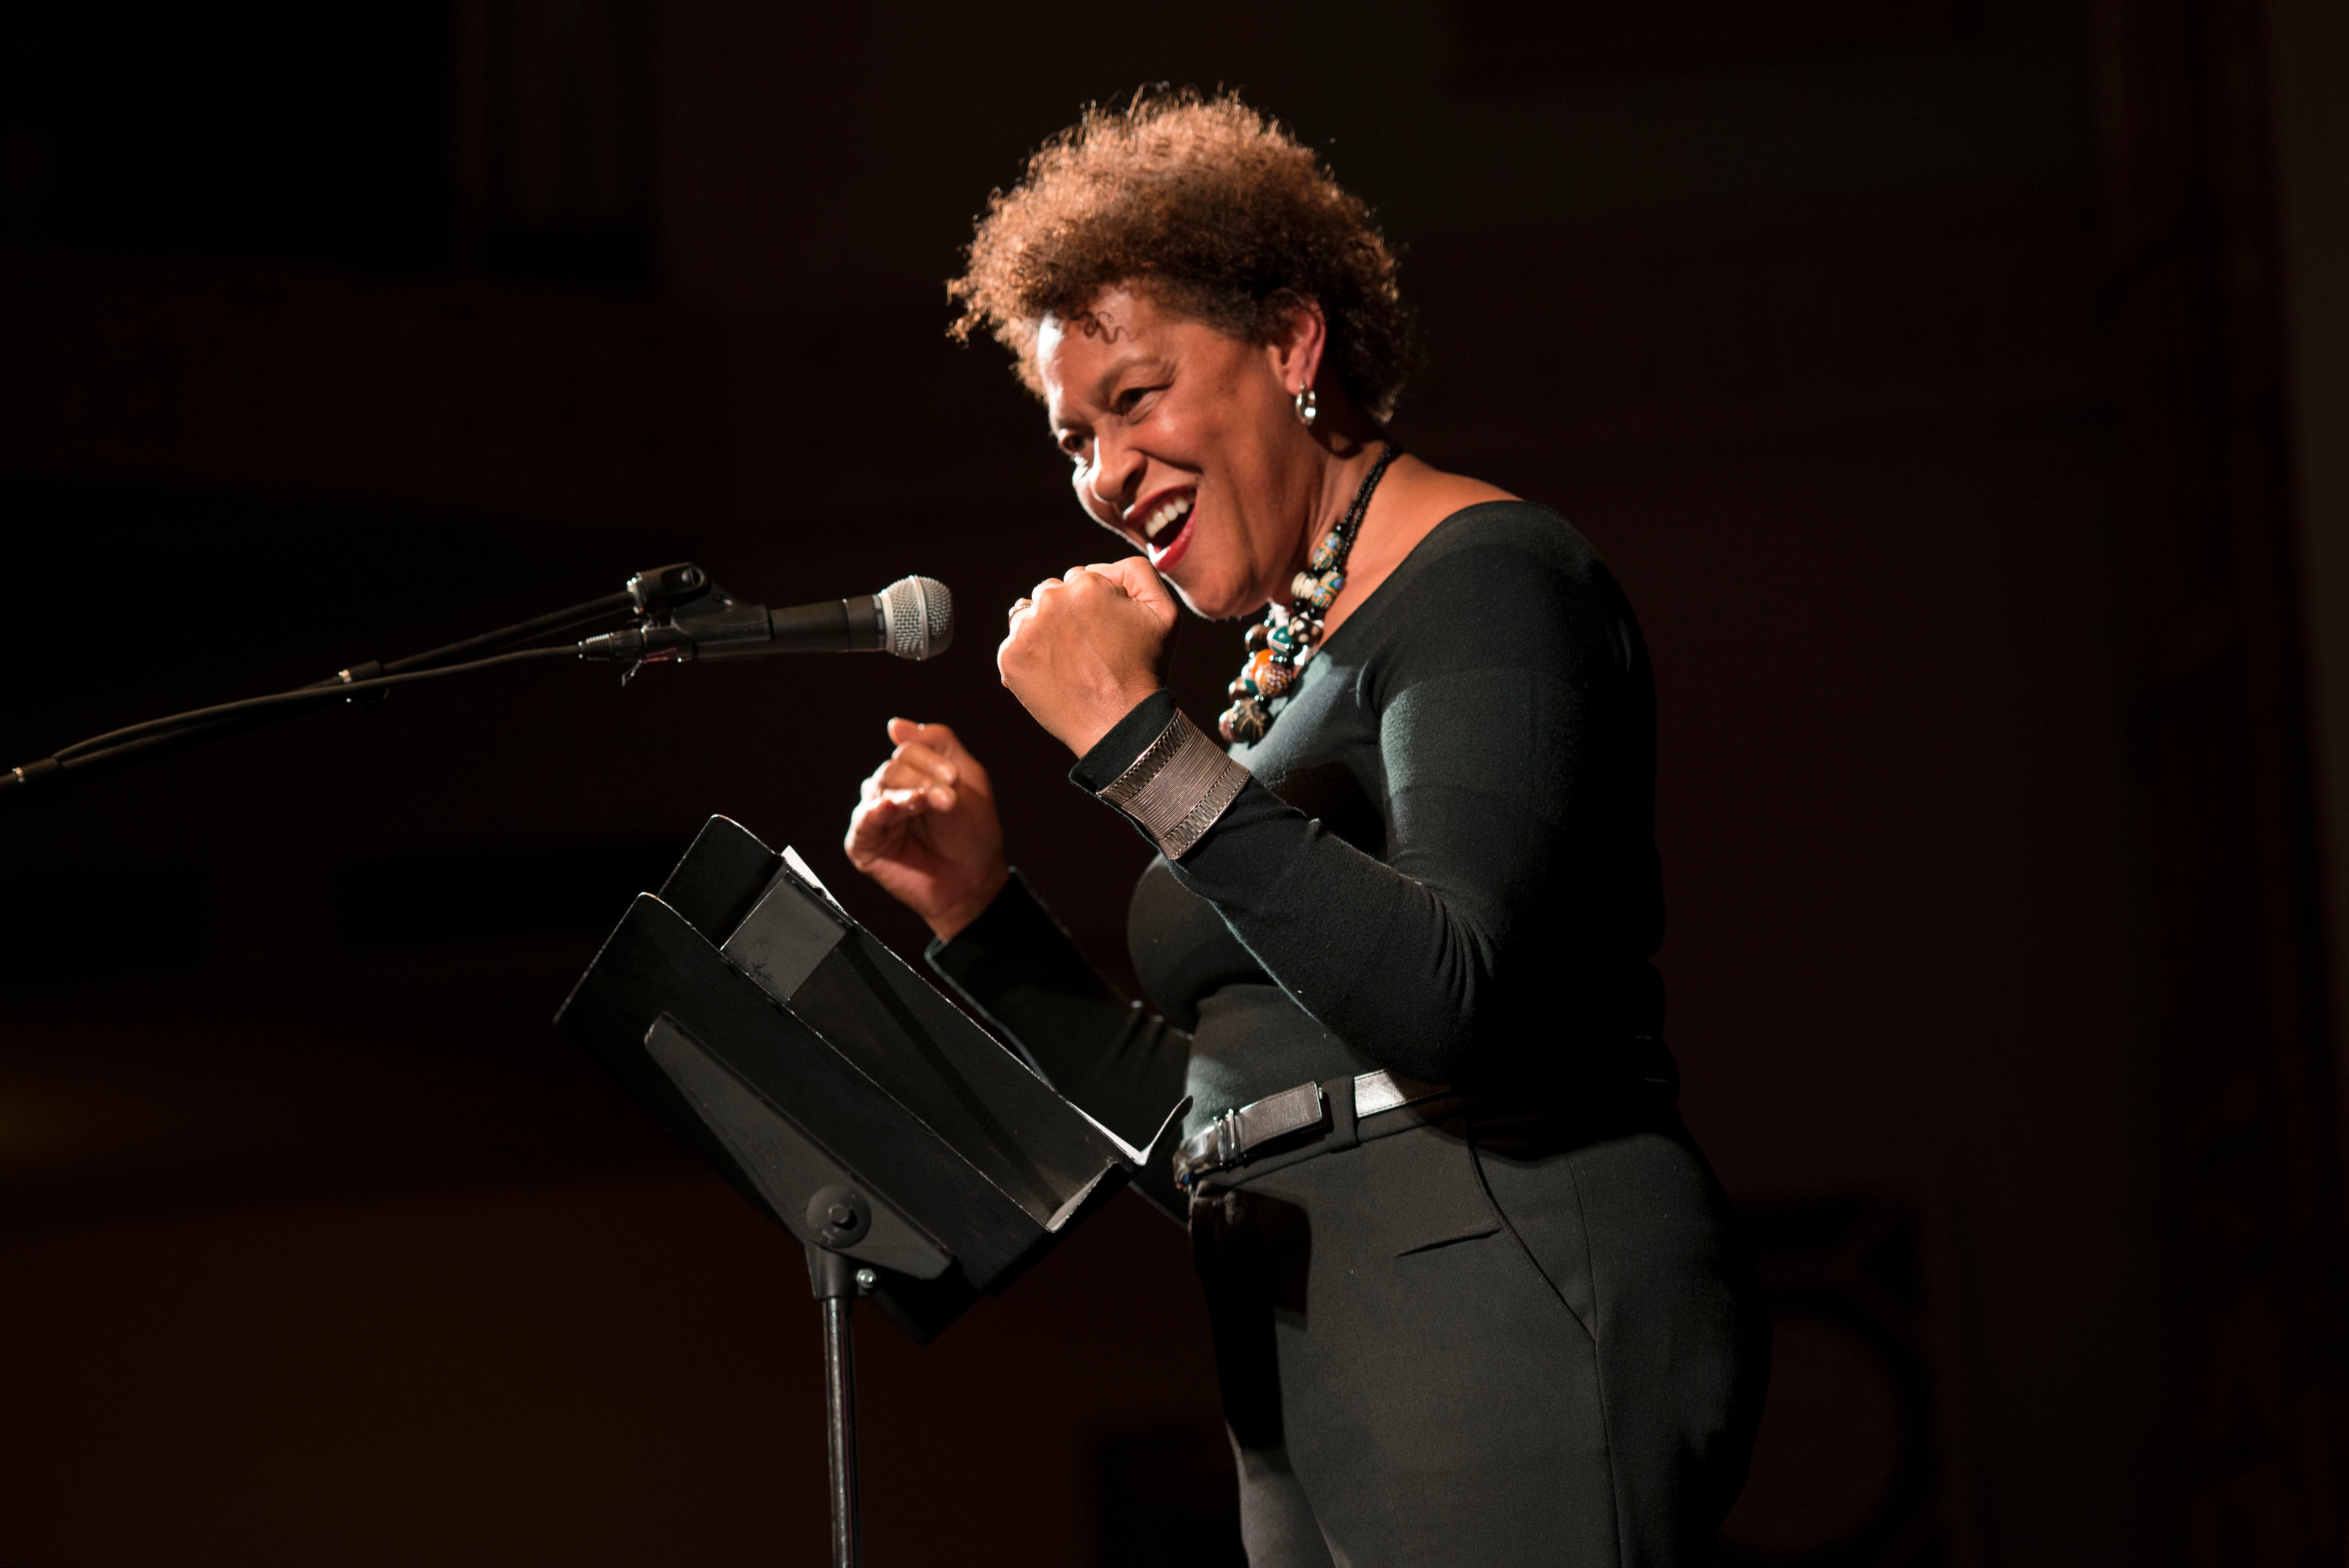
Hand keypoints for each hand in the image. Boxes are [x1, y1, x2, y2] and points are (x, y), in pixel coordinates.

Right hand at [843, 718, 1009, 941]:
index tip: (955, 779)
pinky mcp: (864, 845)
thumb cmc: (972, 835)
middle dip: (923, 780)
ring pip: (878, 788)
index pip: (909, 750)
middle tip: (948, 800)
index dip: (932, 761)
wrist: (974, 882)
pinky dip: (875, 812)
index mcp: (912, 775)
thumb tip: (895, 724)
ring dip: (906, 794)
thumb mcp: (967, 778)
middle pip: (892, 767)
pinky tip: (890, 809)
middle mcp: (889, 792)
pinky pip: (862, 822)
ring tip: (926, 805)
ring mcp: (875, 818)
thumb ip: (939, 743)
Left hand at [998, 558, 1177, 754]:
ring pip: (1028, 615)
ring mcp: (1026, 630)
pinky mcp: (1009, 657)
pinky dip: (1028, 656)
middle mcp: (1051, 600)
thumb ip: (1137, 572)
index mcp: (1086, 584)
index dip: (1095, 605)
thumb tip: (1099, 568)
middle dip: (1066, 613)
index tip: (1105, 632)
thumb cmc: (1145, 668)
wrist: (1119, 723)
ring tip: (1068, 660)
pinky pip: (1013, 643)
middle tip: (1087, 648)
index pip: (1080, 579)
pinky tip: (1052, 673)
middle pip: (1050, 593)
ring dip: (1043, 630)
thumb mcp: (1164, 611)